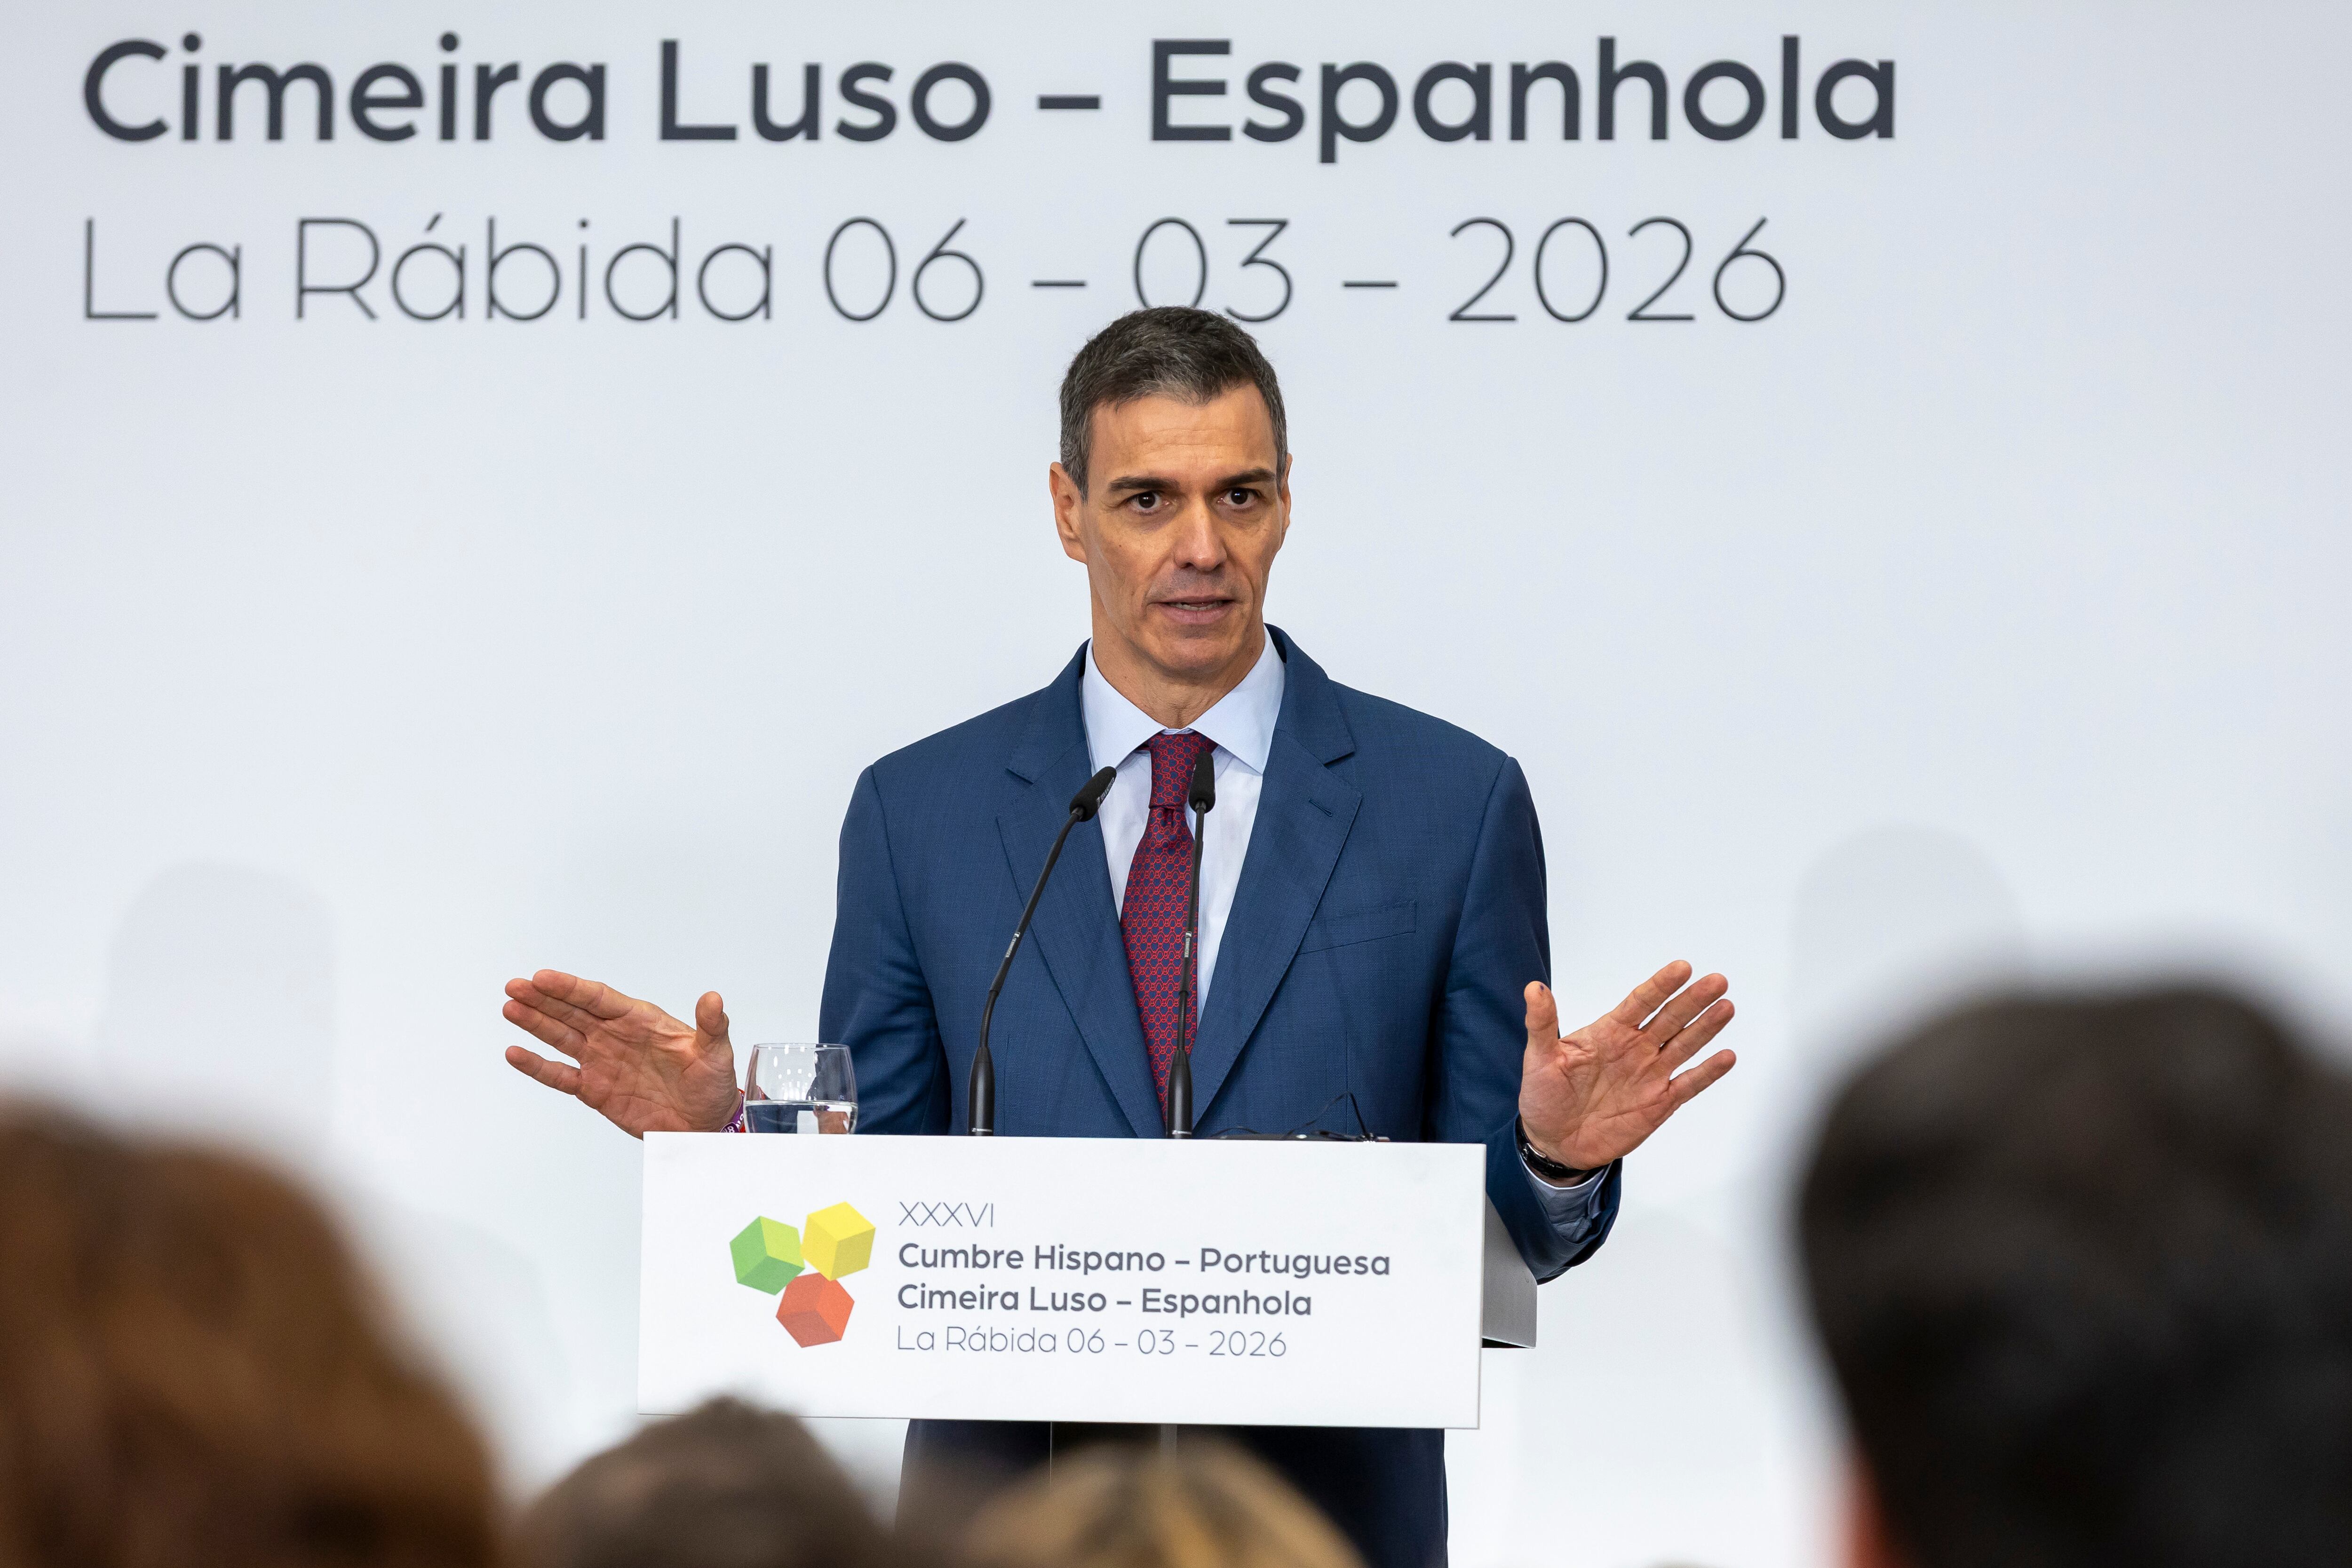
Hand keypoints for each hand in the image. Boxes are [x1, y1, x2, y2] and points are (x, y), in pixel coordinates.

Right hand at [501, 970, 739, 1137]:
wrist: (704, 1123)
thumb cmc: (711, 1083)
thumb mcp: (716, 1052)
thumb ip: (711, 1025)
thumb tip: (713, 999)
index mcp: (640, 1020)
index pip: (599, 998)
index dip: (571, 988)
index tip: (544, 977)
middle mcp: (615, 1036)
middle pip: (572, 1013)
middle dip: (543, 999)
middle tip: (515, 986)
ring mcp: (602, 1062)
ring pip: (561, 1038)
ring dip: (535, 1024)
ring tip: (510, 1008)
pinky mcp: (594, 1090)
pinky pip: (560, 1075)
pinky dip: (537, 1066)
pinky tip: (515, 1054)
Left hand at [1518, 960, 1735, 1172]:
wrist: (1554, 1142)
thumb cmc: (1545, 1097)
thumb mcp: (1539, 1058)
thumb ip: (1542, 1023)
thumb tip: (1534, 988)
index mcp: (1609, 1032)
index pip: (1640, 1002)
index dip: (1661, 985)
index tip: (1682, 967)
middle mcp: (1635, 1049)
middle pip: (1670, 1019)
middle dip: (1693, 1000)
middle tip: (1717, 981)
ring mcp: (1650, 1075)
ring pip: (1684, 1046)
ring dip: (1706, 1028)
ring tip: (1726, 1007)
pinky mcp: (1660, 1103)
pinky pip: (1689, 1084)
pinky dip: (1708, 1072)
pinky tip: (1726, 1056)